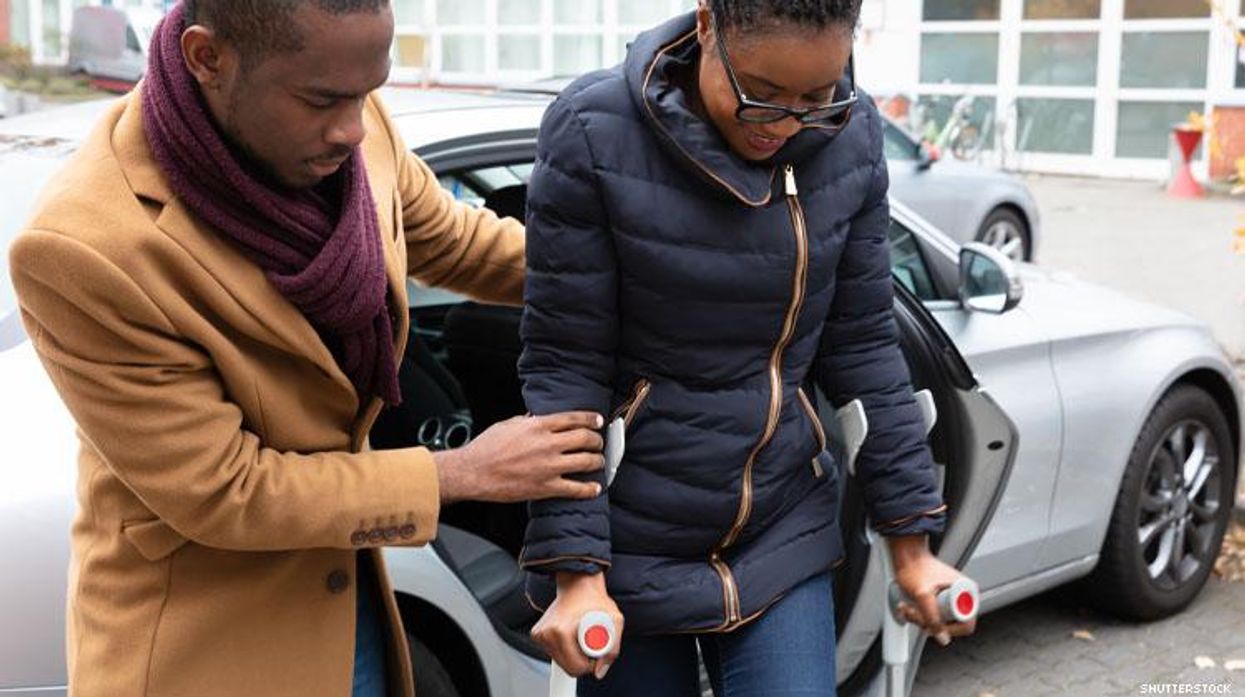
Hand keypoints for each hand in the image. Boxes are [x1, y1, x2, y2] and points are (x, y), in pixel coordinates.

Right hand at [434, 412, 604, 503]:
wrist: (472, 473)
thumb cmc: (486, 448)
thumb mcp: (508, 425)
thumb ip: (527, 421)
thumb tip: (538, 417)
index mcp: (538, 426)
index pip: (573, 418)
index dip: (590, 419)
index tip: (598, 422)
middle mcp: (547, 444)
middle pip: (585, 438)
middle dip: (597, 440)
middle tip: (598, 443)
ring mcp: (548, 466)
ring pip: (587, 461)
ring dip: (597, 461)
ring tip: (598, 462)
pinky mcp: (545, 488)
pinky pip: (576, 489)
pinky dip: (589, 488)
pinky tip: (595, 488)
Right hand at [531, 572, 623, 679]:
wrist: (577, 584)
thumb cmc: (596, 601)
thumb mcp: (615, 621)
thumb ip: (612, 649)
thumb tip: (599, 672)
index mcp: (562, 631)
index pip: (575, 668)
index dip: (590, 663)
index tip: (596, 648)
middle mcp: (547, 633)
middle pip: (566, 668)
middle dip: (581, 660)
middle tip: (589, 641)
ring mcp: (539, 634)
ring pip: (559, 661)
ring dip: (571, 655)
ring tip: (578, 634)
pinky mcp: (536, 634)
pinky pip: (552, 653)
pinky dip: (563, 649)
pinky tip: (569, 633)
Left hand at [888, 535, 976, 645]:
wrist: (905, 555)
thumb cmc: (914, 566)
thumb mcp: (921, 594)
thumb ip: (932, 617)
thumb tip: (943, 638)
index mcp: (966, 591)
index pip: (966, 624)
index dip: (946, 628)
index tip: (929, 623)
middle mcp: (962, 596)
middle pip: (949, 625)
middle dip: (927, 622)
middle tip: (913, 611)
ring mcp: (951, 599)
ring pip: (938, 623)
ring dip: (919, 619)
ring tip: (908, 606)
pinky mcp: (939, 601)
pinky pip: (931, 617)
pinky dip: (918, 615)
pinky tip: (909, 606)